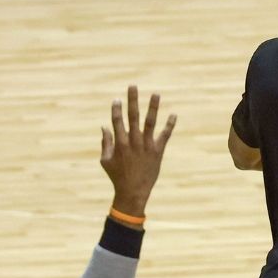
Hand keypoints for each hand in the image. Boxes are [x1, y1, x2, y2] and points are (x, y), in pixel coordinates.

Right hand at [100, 86, 176, 217]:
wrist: (133, 192)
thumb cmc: (117, 177)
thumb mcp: (105, 161)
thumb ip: (106, 142)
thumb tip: (104, 126)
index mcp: (120, 143)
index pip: (117, 121)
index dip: (116, 109)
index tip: (117, 99)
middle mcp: (133, 142)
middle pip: (133, 116)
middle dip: (132, 100)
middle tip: (133, 86)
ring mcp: (146, 146)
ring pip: (150, 122)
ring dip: (153, 107)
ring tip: (156, 93)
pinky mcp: (158, 151)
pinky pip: (165, 136)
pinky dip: (170, 125)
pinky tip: (174, 114)